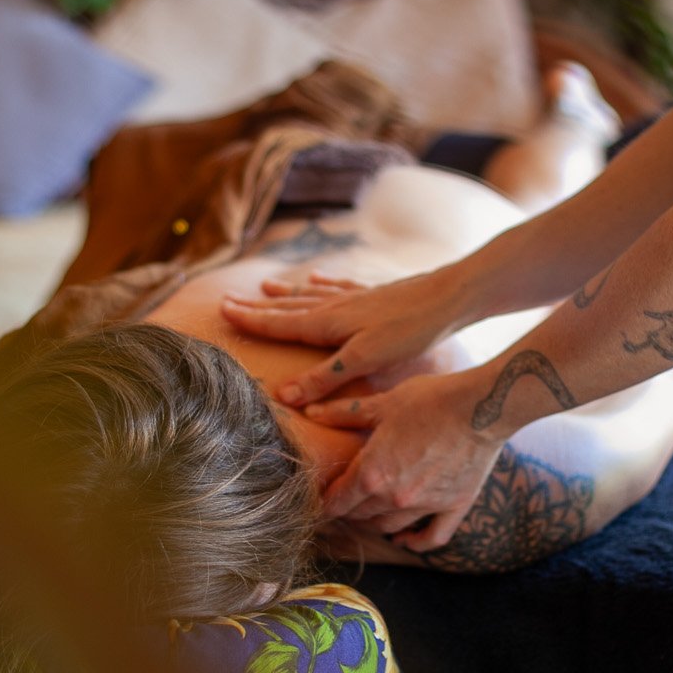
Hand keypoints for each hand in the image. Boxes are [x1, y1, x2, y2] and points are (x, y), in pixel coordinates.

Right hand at [220, 268, 470, 406]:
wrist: (449, 297)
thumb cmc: (408, 331)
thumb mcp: (365, 360)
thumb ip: (325, 378)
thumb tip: (284, 396)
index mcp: (329, 323)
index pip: (281, 323)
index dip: (252, 320)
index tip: (224, 312)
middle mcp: (336, 306)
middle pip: (289, 307)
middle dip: (259, 307)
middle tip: (228, 301)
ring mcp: (356, 297)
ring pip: (311, 295)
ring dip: (286, 294)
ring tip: (265, 287)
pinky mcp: (376, 293)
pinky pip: (339, 287)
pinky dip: (323, 284)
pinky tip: (319, 277)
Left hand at [302, 372, 504, 552]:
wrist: (481, 406)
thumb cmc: (430, 399)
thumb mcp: (383, 403)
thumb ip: (344, 413)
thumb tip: (309, 412)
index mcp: (371, 474)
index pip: (337, 501)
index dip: (323, 504)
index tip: (318, 503)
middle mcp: (394, 498)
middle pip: (360, 515)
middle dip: (346, 511)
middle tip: (341, 504)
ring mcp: (425, 506)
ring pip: (389, 528)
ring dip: (373, 524)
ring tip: (367, 514)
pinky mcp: (453, 507)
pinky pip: (431, 538)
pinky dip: (414, 543)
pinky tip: (404, 540)